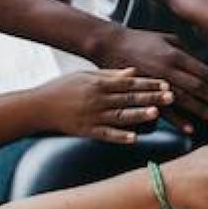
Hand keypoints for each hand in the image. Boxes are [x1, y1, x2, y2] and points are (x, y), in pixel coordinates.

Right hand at [36, 69, 172, 142]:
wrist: (37, 107)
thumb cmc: (63, 89)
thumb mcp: (85, 76)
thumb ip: (110, 75)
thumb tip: (133, 71)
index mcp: (98, 84)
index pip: (129, 83)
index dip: (148, 83)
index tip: (165, 83)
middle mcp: (97, 99)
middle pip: (129, 98)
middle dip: (151, 97)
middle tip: (171, 97)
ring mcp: (92, 116)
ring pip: (120, 116)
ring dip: (139, 115)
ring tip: (156, 114)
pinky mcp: (87, 131)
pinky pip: (106, 135)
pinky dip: (120, 136)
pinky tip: (134, 138)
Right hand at [92, 27, 207, 133]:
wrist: (109, 44)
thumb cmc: (141, 40)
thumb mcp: (168, 39)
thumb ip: (187, 51)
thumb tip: (203, 64)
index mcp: (177, 54)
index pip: (206, 71)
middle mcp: (169, 68)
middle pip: (199, 86)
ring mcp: (156, 81)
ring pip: (185, 98)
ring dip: (202, 110)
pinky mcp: (144, 92)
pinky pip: (163, 108)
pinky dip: (178, 120)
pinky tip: (190, 128)